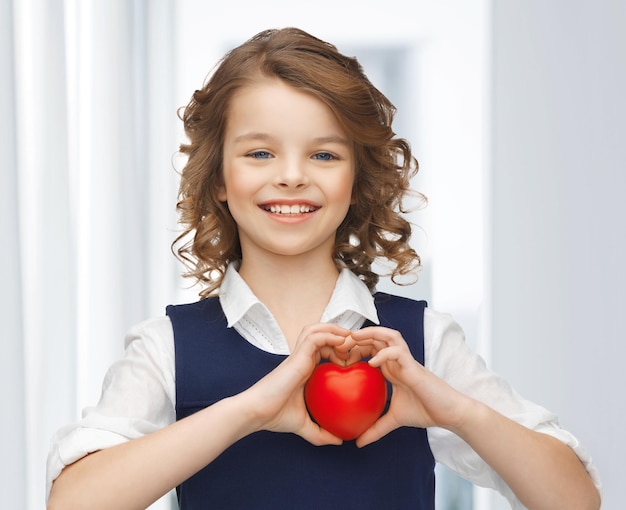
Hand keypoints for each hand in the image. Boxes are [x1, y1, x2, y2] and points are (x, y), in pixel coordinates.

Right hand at [242, 323, 353, 445]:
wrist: (257, 412)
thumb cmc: (275, 416)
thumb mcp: (304, 425)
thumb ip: (321, 433)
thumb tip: (340, 441)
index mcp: (304, 369)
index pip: (324, 349)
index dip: (340, 350)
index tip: (354, 362)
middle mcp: (302, 359)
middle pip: (322, 334)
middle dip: (340, 335)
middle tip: (355, 347)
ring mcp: (298, 355)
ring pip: (317, 329)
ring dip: (335, 331)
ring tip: (349, 340)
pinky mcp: (296, 355)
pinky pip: (315, 337)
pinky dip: (330, 336)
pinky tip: (342, 343)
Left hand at [347, 326, 472, 446]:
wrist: (449, 414)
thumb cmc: (425, 411)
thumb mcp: (393, 420)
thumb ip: (376, 428)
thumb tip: (357, 443)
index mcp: (391, 367)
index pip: (370, 347)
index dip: (354, 347)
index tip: (338, 357)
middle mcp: (398, 360)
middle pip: (377, 336)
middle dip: (358, 335)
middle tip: (339, 343)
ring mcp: (406, 361)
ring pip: (389, 335)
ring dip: (371, 334)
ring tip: (354, 339)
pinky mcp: (414, 366)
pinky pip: (398, 352)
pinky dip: (384, 353)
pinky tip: (372, 363)